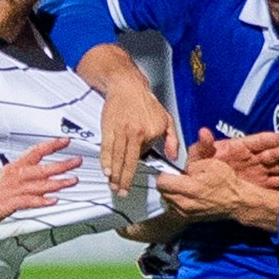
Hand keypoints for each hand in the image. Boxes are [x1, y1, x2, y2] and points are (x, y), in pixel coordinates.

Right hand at [0, 137, 79, 229]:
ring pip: (39, 184)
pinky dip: (41, 201)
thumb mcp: (3, 179)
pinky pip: (28, 201)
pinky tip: (53, 200)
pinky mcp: (8, 204)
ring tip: (72, 180)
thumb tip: (38, 174)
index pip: (35, 151)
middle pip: (41, 167)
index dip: (51, 145)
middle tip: (76, 161)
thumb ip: (21, 176)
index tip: (65, 141)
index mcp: (13, 168)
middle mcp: (13, 177)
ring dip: (58, 182)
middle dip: (62, 164)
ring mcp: (11, 190)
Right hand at [98, 76, 179, 194]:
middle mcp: (135, 133)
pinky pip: (106, 148)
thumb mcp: (166, 118)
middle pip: (129, 162)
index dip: (138, 168)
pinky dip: (105, 161)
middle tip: (122, 192)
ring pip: (117, 158)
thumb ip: (172, 138)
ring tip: (113, 185)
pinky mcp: (108, 128)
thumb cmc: (146, 102)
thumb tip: (173, 156)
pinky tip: (106, 170)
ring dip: (114, 174)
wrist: (127, 85)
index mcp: (150, 132)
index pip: (144, 156)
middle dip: (125, 180)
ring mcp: (121, 131)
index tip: (134, 181)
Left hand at [154, 150, 278, 231]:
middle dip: (168, 183)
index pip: (162, 182)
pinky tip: (188, 195)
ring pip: (168, 200)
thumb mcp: (210, 164)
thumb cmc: (226, 182)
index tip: (172, 170)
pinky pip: (175, 208)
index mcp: (190, 188)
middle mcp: (184, 204)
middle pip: (163, 192)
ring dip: (172, 192)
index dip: (166, 173)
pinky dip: (178, 200)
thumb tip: (181, 167)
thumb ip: (191, 163)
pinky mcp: (189, 218)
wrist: (237, 202)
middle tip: (178, 177)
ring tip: (184, 186)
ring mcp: (185, 213)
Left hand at [195, 127, 278, 189]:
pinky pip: (277, 182)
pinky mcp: (259, 185)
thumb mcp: (198, 157)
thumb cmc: (199, 169)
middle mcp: (252, 159)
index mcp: (239, 148)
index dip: (276, 139)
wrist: (199, 189)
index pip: (261, 142)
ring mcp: (257, 172)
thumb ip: (203, 147)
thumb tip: (203, 132)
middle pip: (274, 153)